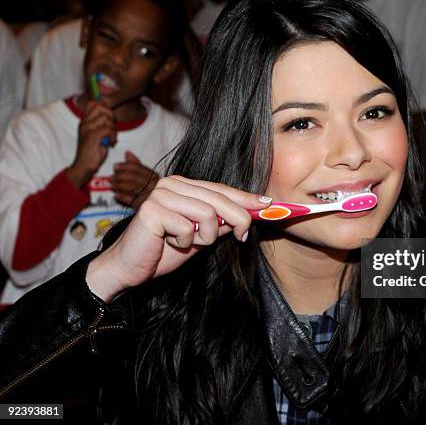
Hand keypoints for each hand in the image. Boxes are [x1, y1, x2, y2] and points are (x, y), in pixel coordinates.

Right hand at [67, 101, 116, 187]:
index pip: (94, 103)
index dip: (105, 108)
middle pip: (101, 107)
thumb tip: (111, 114)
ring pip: (106, 118)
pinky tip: (110, 143)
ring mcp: (87, 128)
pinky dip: (113, 136)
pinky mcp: (91, 136)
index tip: (110, 121)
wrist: (83, 166)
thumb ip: (102, 124)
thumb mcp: (97, 135)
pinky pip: (108, 129)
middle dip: (111, 117)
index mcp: (85, 121)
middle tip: (111, 130)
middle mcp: (84, 123)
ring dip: (113, 129)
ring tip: (110, 138)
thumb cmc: (92, 152)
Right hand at [85, 176, 271, 301]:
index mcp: (183, 186)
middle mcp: (171, 184)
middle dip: (239, 219)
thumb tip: (251, 213)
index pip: (221, 189)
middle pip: (219, 198)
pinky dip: (186, 242)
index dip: (245, 197)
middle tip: (243, 236)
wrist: (128, 269)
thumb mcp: (200, 236)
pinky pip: (188, 227)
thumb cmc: (163, 252)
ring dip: (206, 236)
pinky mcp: (152, 210)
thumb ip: (220, 223)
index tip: (268, 204)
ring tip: (190, 243)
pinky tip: (170, 243)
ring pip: (208, 213)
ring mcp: (160, 194)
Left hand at [111, 151, 158, 208]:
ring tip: (112, 185)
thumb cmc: (150, 189)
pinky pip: (132, 200)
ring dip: (119, 186)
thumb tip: (127, 153)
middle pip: (133, 177)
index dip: (124, 166)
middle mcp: (153, 185)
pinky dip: (122, 196)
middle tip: (111, 177)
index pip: (137, 168)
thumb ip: (136, 164)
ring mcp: (149, 195)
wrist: (157, 206)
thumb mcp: (146, 176)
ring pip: (131, 187)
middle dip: (120, 176)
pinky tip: (116, 194)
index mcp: (154, 176)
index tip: (116, 166)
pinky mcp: (144, 206)